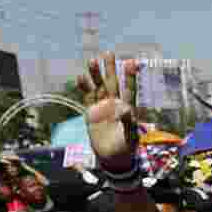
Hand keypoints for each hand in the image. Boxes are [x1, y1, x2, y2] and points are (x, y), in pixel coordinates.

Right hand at [77, 53, 138, 171]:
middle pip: (112, 83)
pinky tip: (81, 77)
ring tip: (92, 60)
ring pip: (98, 87)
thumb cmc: (126, 148)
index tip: (131, 63)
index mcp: (128, 108)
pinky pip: (87, 98)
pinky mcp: (91, 113)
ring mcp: (102, 108)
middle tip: (108, 53)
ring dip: (95, 75)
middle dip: (110, 69)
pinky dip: (84, 88)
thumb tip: (126, 109)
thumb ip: (129, 122)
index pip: (129, 89)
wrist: (113, 158)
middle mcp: (115, 104)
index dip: (130, 77)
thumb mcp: (130, 136)